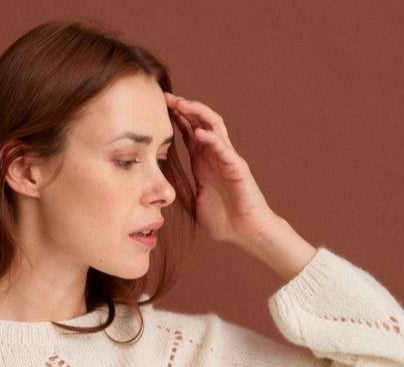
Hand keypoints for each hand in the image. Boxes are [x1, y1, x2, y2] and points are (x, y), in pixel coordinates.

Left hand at [165, 94, 276, 244]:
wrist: (245, 232)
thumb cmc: (224, 221)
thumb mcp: (193, 205)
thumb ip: (181, 191)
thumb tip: (162, 185)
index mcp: (203, 163)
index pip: (189, 133)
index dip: (176, 119)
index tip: (158, 108)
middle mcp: (215, 156)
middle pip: (200, 122)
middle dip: (184, 107)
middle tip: (166, 97)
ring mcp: (227, 159)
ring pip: (213, 126)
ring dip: (197, 113)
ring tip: (181, 104)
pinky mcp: (237, 167)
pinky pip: (223, 148)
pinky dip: (211, 138)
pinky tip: (197, 132)